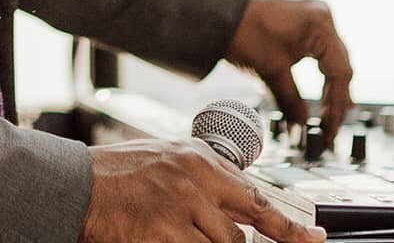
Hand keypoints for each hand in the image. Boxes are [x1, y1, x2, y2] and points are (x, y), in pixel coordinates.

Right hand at [79, 138, 324, 242]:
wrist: (78, 184)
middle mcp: (195, 182)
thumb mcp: (168, 158)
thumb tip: (242, 208)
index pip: (257, 199)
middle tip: (210, 233)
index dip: (291, 228)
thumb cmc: (118, 173)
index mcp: (199, 159)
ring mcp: (181, 211)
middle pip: (241, 233)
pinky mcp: (166, 237)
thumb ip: (206, 178)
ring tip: (176, 228)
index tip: (315, 240)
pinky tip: (172, 238)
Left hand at [226, 0, 353, 144]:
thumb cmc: (241, 29)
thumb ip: (292, 101)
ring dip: (330, 86)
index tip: (329, 129)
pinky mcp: (301, 17)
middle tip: (329, 127)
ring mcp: (312, 13)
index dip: (336, 107)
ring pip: (331, 58)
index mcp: (320, 24)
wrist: (215, 6)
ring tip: (327, 114)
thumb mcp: (271, 70)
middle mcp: (321, 14)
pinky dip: (320, 71)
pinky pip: (320, 48)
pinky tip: (320, 90)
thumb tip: (302, 125)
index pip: (340, 73)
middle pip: (339, 64)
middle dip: (335, 98)